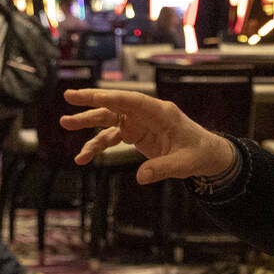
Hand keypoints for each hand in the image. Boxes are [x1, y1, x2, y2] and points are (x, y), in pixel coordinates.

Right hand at [61, 89, 234, 183]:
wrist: (206, 155)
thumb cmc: (199, 153)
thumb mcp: (185, 164)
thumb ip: (162, 169)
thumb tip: (140, 177)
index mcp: (162, 113)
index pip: (134, 101)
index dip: (112, 97)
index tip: (92, 96)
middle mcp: (147, 114)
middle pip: (116, 104)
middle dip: (92, 101)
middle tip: (69, 96)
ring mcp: (140, 123)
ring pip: (109, 119)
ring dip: (88, 122)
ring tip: (66, 124)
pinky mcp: (136, 134)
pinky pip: (112, 137)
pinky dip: (98, 146)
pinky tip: (83, 157)